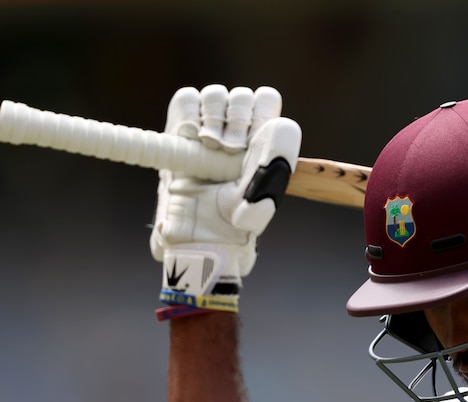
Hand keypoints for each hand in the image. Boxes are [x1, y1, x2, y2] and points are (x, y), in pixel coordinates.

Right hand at [149, 85, 301, 317]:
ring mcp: (209, 126)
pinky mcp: (180, 126)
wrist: (195, 234)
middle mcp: (238, 130)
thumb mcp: (259, 201)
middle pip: (239, 96)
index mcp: (263, 141)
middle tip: (225, 150)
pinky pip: (186, 98)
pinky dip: (188, 113)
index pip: (266, 99)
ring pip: (215, 94)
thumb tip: (281, 124)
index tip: (246, 141)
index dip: (258, 112)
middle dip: (234, 119)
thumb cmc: (232, 223)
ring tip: (209, 148)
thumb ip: (275, 164)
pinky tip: (190, 138)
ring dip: (211, 117)